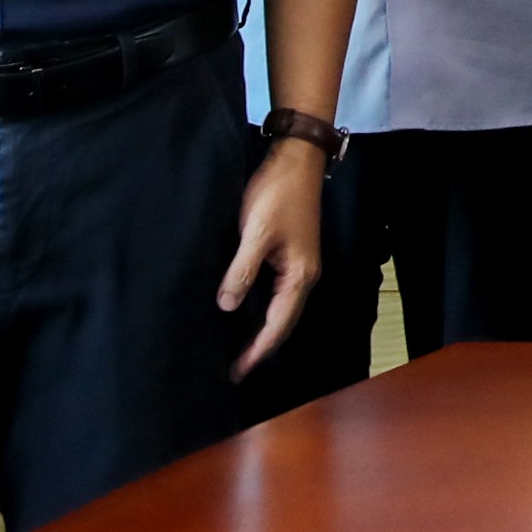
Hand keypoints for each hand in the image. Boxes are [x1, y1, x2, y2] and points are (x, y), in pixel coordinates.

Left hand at [220, 141, 327, 379]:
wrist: (297, 159)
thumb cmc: (278, 194)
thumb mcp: (255, 233)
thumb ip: (241, 271)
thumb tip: (228, 306)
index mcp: (300, 275)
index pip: (279, 324)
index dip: (258, 350)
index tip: (237, 372)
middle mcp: (303, 275)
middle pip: (283, 322)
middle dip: (261, 346)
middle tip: (234, 369)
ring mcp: (298, 264)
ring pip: (279, 308)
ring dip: (261, 329)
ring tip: (237, 348)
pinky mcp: (290, 254)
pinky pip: (276, 292)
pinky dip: (261, 309)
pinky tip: (245, 312)